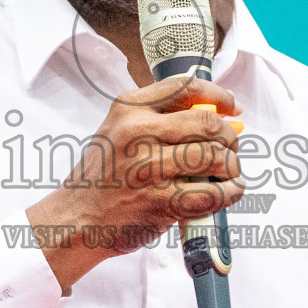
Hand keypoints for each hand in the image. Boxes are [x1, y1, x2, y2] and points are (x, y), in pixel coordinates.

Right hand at [25, 76, 245, 292]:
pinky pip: (212, 194)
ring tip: (229, 172)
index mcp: (129, 108)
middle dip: (229, 136)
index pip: (186, 87)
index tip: (232, 106)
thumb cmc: (102, 177)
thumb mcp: (118, 130)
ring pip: (214, 158)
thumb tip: (211, 112)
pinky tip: (229, 192)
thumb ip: (156, 118)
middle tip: (231, 147)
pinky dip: (230, 192)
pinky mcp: (159, 202)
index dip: (219, 95)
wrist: (76, 219)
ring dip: (232, 166)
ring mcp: (148, 168)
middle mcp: (138, 133)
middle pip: (208, 123)